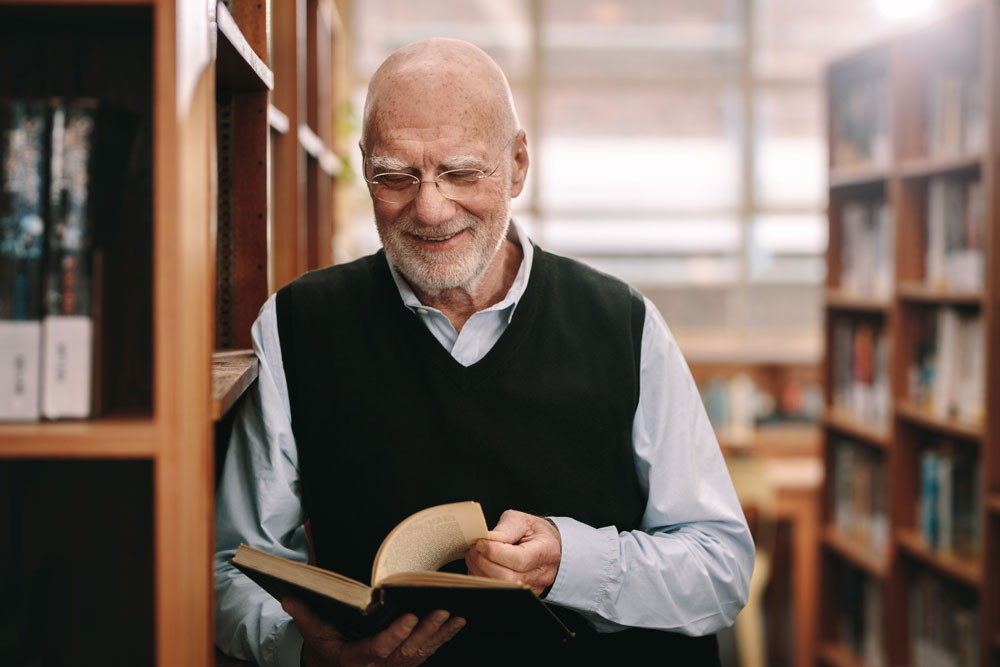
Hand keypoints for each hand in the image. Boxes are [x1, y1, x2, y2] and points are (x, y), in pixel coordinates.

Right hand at [282, 597, 464, 666]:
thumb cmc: (324, 646)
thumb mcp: (311, 632)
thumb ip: (304, 614)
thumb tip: (288, 596)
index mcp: (355, 660)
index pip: (378, 650)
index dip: (394, 636)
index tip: (409, 618)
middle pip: (407, 652)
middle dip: (426, 632)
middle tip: (442, 611)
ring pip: (420, 653)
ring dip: (439, 635)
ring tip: (455, 615)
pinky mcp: (405, 663)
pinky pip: (426, 652)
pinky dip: (442, 638)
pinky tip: (457, 623)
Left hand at [464, 509, 560, 596]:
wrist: (548, 545)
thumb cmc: (534, 532)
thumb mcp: (522, 521)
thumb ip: (505, 529)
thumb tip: (487, 539)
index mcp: (546, 551)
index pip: (518, 559)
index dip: (494, 552)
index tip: (480, 542)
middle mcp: (542, 574)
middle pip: (508, 577)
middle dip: (484, 562)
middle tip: (473, 549)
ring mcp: (533, 587)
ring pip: (501, 587)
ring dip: (480, 571)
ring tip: (474, 556)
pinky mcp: (522, 594)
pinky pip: (498, 591)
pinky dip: (483, 579)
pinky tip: (479, 567)